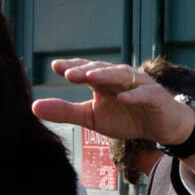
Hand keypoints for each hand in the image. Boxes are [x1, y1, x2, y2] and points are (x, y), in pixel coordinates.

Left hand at [32, 58, 194, 144]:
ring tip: (90, 77)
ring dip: (107, 75)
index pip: (86, 70)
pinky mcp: (156, 96)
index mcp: (103, 81)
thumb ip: (66, 112)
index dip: (72, 67)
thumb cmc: (127, 118)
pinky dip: (134, 95)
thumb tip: (33, 107)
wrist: (162, 128)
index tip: (55, 66)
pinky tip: (123, 98)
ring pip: (122, 76)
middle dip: (85, 70)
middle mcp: (120, 78)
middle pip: (101, 70)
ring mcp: (139, 85)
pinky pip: (144, 94)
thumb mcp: (92, 118)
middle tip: (68, 72)